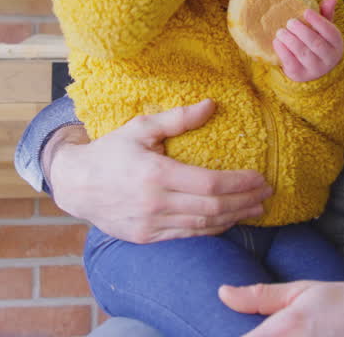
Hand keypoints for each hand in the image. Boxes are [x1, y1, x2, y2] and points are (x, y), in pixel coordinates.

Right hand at [46, 99, 271, 242]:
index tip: (260, 178)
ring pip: (203, 225)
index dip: (240, 183)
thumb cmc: (110, 152)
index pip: (210, 183)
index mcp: (156, 174)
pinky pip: (188, 235)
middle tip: (267, 194)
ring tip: (255, 209)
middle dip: (245, 201)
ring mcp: (151, 224)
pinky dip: (212, 229)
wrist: (76, 185)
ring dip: (234, 218)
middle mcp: (156, 203)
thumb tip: (211, 105)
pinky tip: (227, 220)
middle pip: (213, 207)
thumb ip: (178, 118)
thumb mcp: (141, 128)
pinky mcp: (147, 237)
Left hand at [274, 0, 343, 81]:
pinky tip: (277, 42)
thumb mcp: (323, 29)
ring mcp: (314, 68)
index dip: (318, 21)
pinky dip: (283, 51)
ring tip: (281, 31)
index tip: (306, 11)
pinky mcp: (299, 75)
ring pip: (303, 53)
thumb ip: (325, 13)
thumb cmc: (317, 43)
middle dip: (302, 31)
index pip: (330, 32)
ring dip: (290, 40)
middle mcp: (328, 58)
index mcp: (336, 44)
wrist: (311, 70)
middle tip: (290, 22)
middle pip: (316, 43)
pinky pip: (291, 63)